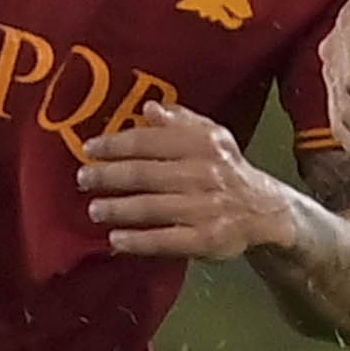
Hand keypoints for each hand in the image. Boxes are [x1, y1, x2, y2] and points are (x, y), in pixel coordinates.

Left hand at [78, 108, 313, 260]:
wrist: (265, 211)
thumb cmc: (227, 170)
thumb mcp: (212, 137)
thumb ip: (180, 122)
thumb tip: (149, 109)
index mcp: (202, 145)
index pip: (151, 141)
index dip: (116, 144)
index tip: (90, 149)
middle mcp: (204, 174)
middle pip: (146, 174)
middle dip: (109, 176)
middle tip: (84, 179)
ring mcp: (206, 209)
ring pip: (153, 207)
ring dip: (118, 209)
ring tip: (94, 209)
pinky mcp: (208, 240)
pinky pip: (167, 240)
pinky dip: (139, 241)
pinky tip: (116, 240)